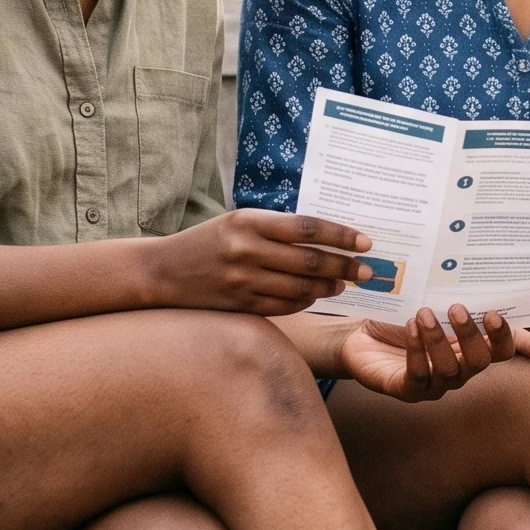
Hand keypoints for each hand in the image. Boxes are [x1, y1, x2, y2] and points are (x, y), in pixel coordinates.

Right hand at [146, 210, 371, 315]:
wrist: (162, 271)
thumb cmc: (210, 241)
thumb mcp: (239, 221)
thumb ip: (277, 228)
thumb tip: (327, 238)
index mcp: (250, 222)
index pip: (308, 228)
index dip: (342, 236)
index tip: (366, 242)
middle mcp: (246, 250)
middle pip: (310, 261)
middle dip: (345, 266)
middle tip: (367, 271)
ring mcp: (242, 280)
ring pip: (300, 288)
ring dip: (328, 287)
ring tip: (344, 284)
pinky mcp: (239, 304)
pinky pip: (283, 307)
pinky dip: (305, 303)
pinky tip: (317, 297)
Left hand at [337, 306, 529, 401]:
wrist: (360, 335)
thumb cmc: (401, 318)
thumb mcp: (430, 303)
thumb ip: (453, 296)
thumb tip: (471, 267)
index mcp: (469, 349)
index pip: (501, 350)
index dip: (504, 336)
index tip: (494, 313)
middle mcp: (458, 370)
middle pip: (479, 362)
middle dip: (471, 335)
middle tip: (456, 308)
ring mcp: (434, 384)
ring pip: (449, 370)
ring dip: (437, 340)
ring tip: (423, 313)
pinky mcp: (407, 390)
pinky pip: (418, 375)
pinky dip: (416, 350)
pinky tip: (410, 327)